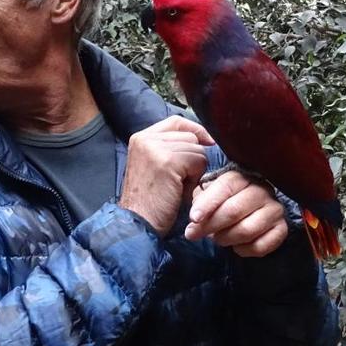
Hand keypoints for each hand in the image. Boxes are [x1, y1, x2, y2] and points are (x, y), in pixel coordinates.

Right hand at [119, 116, 214, 236]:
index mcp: (140, 138)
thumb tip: (205, 138)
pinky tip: (181, 190)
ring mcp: (155, 148)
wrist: (137, 223)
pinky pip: (198, 160)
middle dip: (193, 157)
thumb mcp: (154, 166)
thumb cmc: (150, 201)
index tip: (208, 142)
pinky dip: (195, 178)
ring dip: (195, 170)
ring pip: (197, 148)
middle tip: (180, 181)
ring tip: (178, 186)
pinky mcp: (167, 161)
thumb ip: (170, 148)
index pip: (176, 121)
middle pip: (190, 135)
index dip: (195, 130)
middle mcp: (145, 138)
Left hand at [184, 171, 287, 256]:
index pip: (225, 187)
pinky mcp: (282, 229)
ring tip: (218, 238)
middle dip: (211, 225)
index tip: (194, 218)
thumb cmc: (225, 202)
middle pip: (234, 210)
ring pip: (246, 230)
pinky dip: (244, 250)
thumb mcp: (210, 194)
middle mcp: (262, 190)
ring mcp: (274, 210)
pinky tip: (237, 246)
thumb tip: (196, 216)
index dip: (207, 204)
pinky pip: (260, 246)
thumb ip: (201, 199)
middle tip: (194, 234)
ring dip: (226, 239)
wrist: (251, 211)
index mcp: (241, 178)